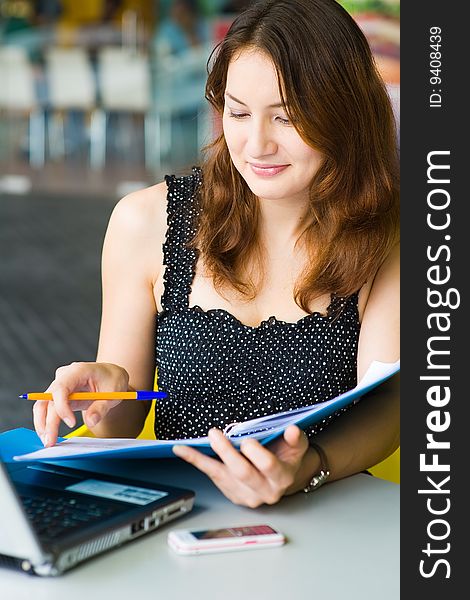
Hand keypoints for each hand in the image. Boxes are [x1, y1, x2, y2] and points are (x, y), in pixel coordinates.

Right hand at [33, 362, 128, 447]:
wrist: (112, 375)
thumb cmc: (112, 379)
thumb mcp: (113, 392)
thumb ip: (101, 407)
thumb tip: (90, 421)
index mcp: (78, 371)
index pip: (61, 388)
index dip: (62, 407)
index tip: (71, 423)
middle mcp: (64, 376)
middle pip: (48, 398)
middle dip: (47, 421)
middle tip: (51, 440)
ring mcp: (60, 385)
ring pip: (44, 405)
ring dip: (43, 424)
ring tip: (49, 441)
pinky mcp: (59, 395)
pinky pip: (49, 408)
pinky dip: (48, 422)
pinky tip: (50, 434)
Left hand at [172, 425, 309, 507]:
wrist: (283, 477)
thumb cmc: (287, 457)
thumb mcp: (298, 446)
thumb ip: (296, 439)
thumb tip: (293, 430)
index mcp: (282, 477)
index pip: (269, 467)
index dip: (257, 455)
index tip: (247, 441)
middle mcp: (264, 491)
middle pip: (243, 472)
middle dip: (227, 453)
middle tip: (216, 435)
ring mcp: (246, 495)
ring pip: (222, 476)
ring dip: (203, 458)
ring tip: (188, 445)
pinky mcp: (232, 494)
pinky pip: (212, 476)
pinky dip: (196, 461)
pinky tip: (182, 451)